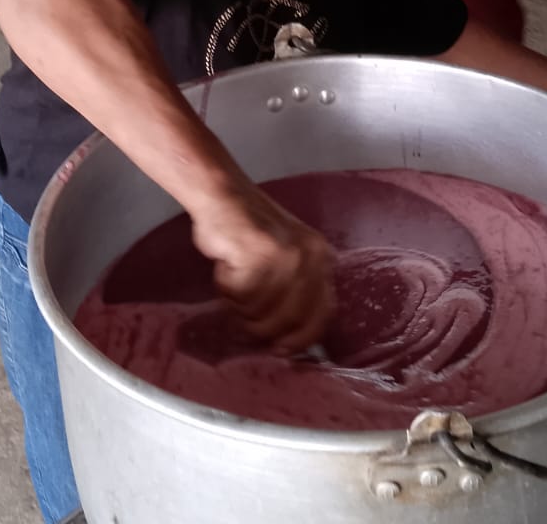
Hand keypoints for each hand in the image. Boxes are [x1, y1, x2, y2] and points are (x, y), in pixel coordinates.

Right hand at [190, 184, 334, 352]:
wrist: (223, 196)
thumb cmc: (249, 231)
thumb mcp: (287, 257)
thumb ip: (295, 291)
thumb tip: (290, 342)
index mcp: (322, 258)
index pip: (322, 313)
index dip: (302, 338)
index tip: (282, 349)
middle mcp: (309, 258)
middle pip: (289, 320)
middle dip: (262, 326)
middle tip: (243, 315)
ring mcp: (285, 257)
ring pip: (259, 312)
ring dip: (239, 304)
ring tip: (234, 277)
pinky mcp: (258, 256)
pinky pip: (238, 296)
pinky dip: (226, 288)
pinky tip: (226, 265)